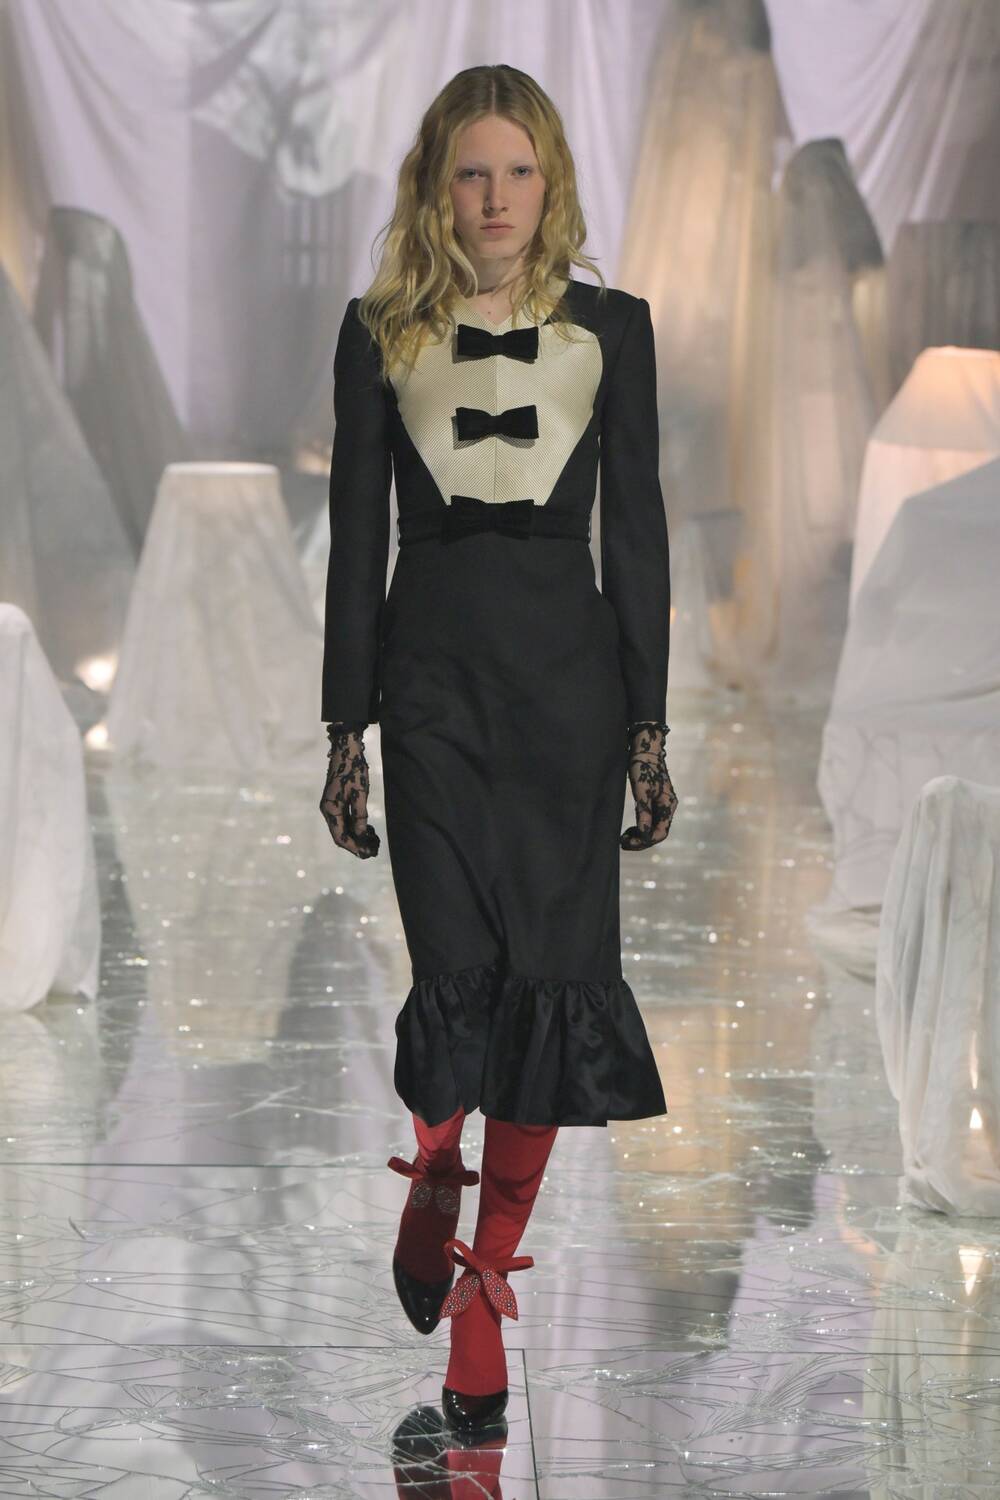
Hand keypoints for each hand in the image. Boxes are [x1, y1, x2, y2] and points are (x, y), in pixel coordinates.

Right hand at [320, 722, 380, 857]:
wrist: (346, 750)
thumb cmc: (353, 770)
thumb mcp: (360, 793)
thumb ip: (359, 815)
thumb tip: (360, 833)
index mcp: (330, 809)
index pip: (340, 836)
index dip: (353, 847)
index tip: (367, 853)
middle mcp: (327, 809)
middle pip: (339, 834)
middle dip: (355, 844)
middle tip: (372, 850)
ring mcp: (330, 806)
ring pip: (341, 828)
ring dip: (355, 836)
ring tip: (372, 841)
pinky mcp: (335, 801)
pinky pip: (343, 819)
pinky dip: (354, 826)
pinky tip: (367, 829)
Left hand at [621, 720, 676, 850]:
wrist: (644, 747)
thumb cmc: (643, 767)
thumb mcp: (641, 791)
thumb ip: (644, 813)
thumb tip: (645, 834)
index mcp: (668, 805)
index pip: (660, 833)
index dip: (645, 842)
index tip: (628, 843)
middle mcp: (668, 806)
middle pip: (657, 831)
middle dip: (641, 840)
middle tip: (623, 843)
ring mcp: (662, 803)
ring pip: (654, 826)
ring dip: (640, 834)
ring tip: (624, 838)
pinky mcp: (655, 799)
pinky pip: (650, 819)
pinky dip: (641, 826)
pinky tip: (630, 828)